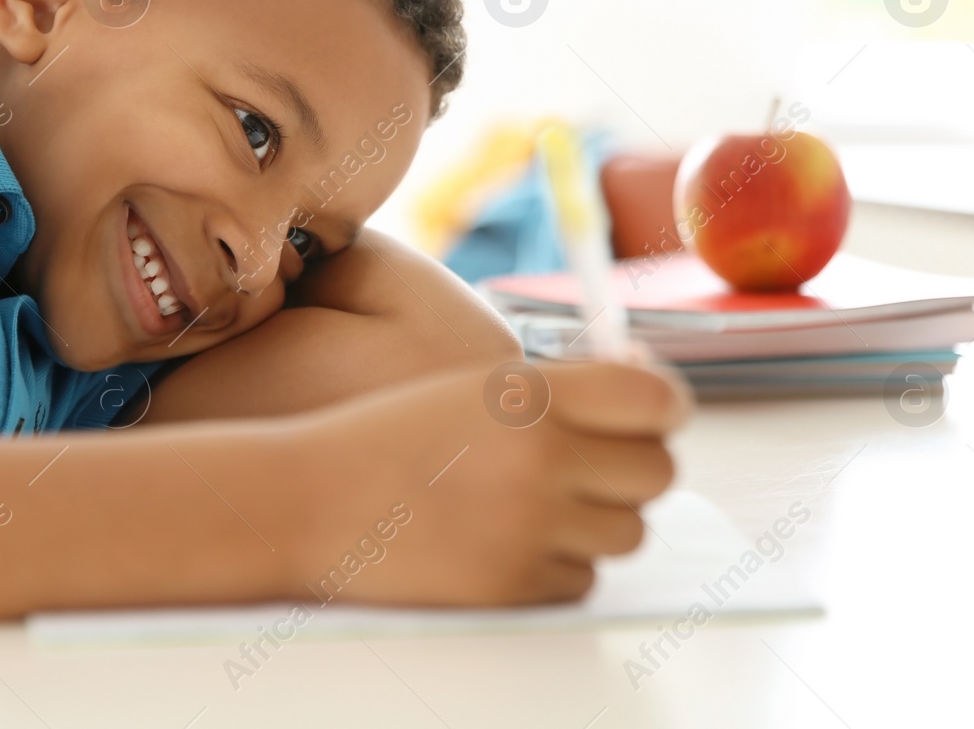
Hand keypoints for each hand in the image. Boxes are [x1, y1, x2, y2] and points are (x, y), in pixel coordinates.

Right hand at [283, 355, 689, 605]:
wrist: (309, 500)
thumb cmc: (388, 437)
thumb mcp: (473, 388)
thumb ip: (560, 392)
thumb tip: (651, 396)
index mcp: (530, 395)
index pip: (656, 400)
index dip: (665, 406)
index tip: (651, 413)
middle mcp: (541, 459)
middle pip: (657, 471)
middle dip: (634, 467)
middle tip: (594, 464)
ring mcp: (530, 528)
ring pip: (627, 532)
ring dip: (596, 520)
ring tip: (537, 503)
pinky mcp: (513, 586)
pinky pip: (581, 579)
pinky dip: (557, 565)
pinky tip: (506, 540)